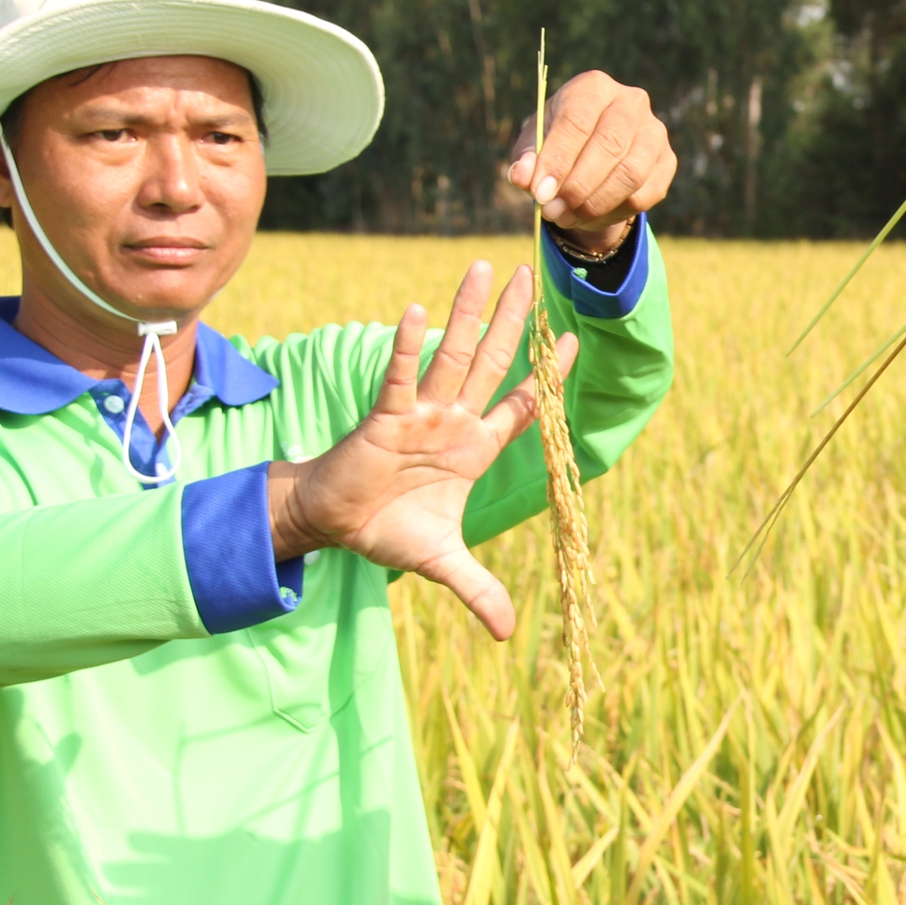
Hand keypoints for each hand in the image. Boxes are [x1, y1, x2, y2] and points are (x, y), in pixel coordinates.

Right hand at [265, 261, 574, 638]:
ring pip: (452, 356)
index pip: (521, 405)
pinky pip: (401, 378)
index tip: (571, 340)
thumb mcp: (442, 563)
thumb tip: (507, 635)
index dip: (545, 376)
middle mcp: (453, 422)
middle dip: (515, 322)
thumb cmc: (387, 530)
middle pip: (492, 363)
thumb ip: (478, 590)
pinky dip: (409, 347)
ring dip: (469, 315)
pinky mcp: (385, 418)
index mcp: (474, 448)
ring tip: (486, 270)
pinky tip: (418, 310)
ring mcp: (421, 414)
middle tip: (534, 275)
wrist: (334, 526)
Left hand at [509, 70, 675, 256]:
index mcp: (593, 87)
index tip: (539, 192)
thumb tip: (523, 177)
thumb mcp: (535, 144)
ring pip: (630, 173)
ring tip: (567, 217)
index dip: (558, 159)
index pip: (578, 120)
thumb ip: (527, 158)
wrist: (595, 153)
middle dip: (577, 185)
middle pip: (608, 145)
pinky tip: (590, 217)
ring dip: (595, 204)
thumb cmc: (559, 142)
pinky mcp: (667, 161)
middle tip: (552, 211)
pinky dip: (613, 213)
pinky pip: (644, 195)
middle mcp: (630, 102)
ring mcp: (654, 131)